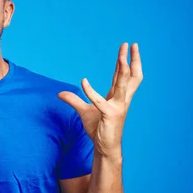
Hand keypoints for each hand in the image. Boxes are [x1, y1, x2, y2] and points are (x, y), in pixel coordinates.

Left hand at [58, 43, 142, 157]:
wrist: (105, 147)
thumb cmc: (99, 129)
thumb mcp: (84, 111)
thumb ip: (73, 100)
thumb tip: (60, 93)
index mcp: (118, 97)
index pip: (122, 75)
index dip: (124, 61)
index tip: (127, 47)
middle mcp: (121, 100)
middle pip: (130, 76)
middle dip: (132, 60)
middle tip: (131, 44)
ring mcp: (118, 108)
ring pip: (123, 85)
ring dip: (122, 71)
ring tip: (121, 58)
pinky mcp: (110, 116)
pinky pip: (99, 102)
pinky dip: (90, 92)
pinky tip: (83, 82)